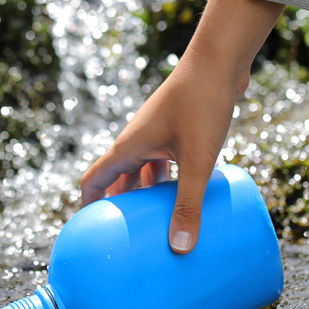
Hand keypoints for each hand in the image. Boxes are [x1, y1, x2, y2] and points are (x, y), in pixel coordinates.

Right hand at [79, 0, 282, 252]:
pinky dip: (172, 179)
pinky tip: (190, 193)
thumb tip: (179, 249)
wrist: (220, 59)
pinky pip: (168, 161)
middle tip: (125, 235)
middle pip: (120, 179)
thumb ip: (189, 203)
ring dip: (148, 194)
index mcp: (130, 146)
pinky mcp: (180, 128)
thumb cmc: (203, 104)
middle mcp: (139, 139)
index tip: (88, 232)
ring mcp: (159, 132)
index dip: (88, 206)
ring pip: (145, 170)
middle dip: (121, 206)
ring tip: (158, 221)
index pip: (95, 181)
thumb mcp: (197, 160)